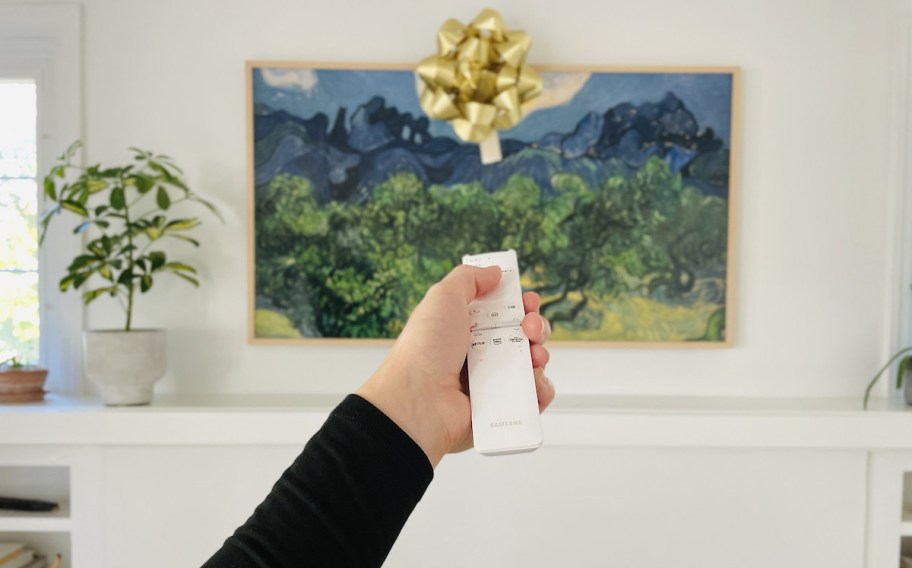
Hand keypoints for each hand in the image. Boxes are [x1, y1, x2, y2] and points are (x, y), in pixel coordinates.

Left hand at [357, 265, 554, 467]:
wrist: (418, 400)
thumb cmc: (425, 348)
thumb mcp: (443, 297)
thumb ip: (469, 278)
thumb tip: (495, 273)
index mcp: (466, 329)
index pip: (503, 313)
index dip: (520, 304)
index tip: (528, 301)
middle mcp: (480, 354)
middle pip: (523, 336)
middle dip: (536, 326)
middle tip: (530, 327)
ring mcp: (491, 383)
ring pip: (531, 366)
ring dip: (540, 355)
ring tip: (533, 357)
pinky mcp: (501, 408)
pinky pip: (532, 398)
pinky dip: (540, 389)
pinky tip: (533, 381)